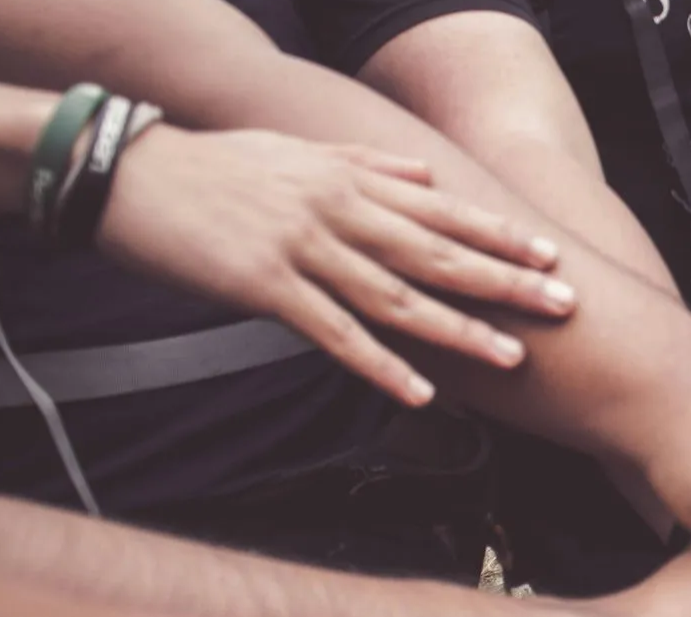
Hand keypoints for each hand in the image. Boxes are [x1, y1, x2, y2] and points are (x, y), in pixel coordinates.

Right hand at [98, 125, 577, 406]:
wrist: (127, 174)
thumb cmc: (215, 166)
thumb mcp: (299, 151)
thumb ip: (367, 161)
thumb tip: (426, 172)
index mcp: (350, 179)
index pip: (442, 210)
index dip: (499, 233)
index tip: (551, 254)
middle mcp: (339, 211)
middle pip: (438, 253)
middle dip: (505, 282)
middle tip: (563, 307)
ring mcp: (304, 249)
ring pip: (398, 297)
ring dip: (459, 332)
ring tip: (512, 360)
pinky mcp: (265, 286)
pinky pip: (334, 333)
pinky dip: (380, 364)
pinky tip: (420, 393)